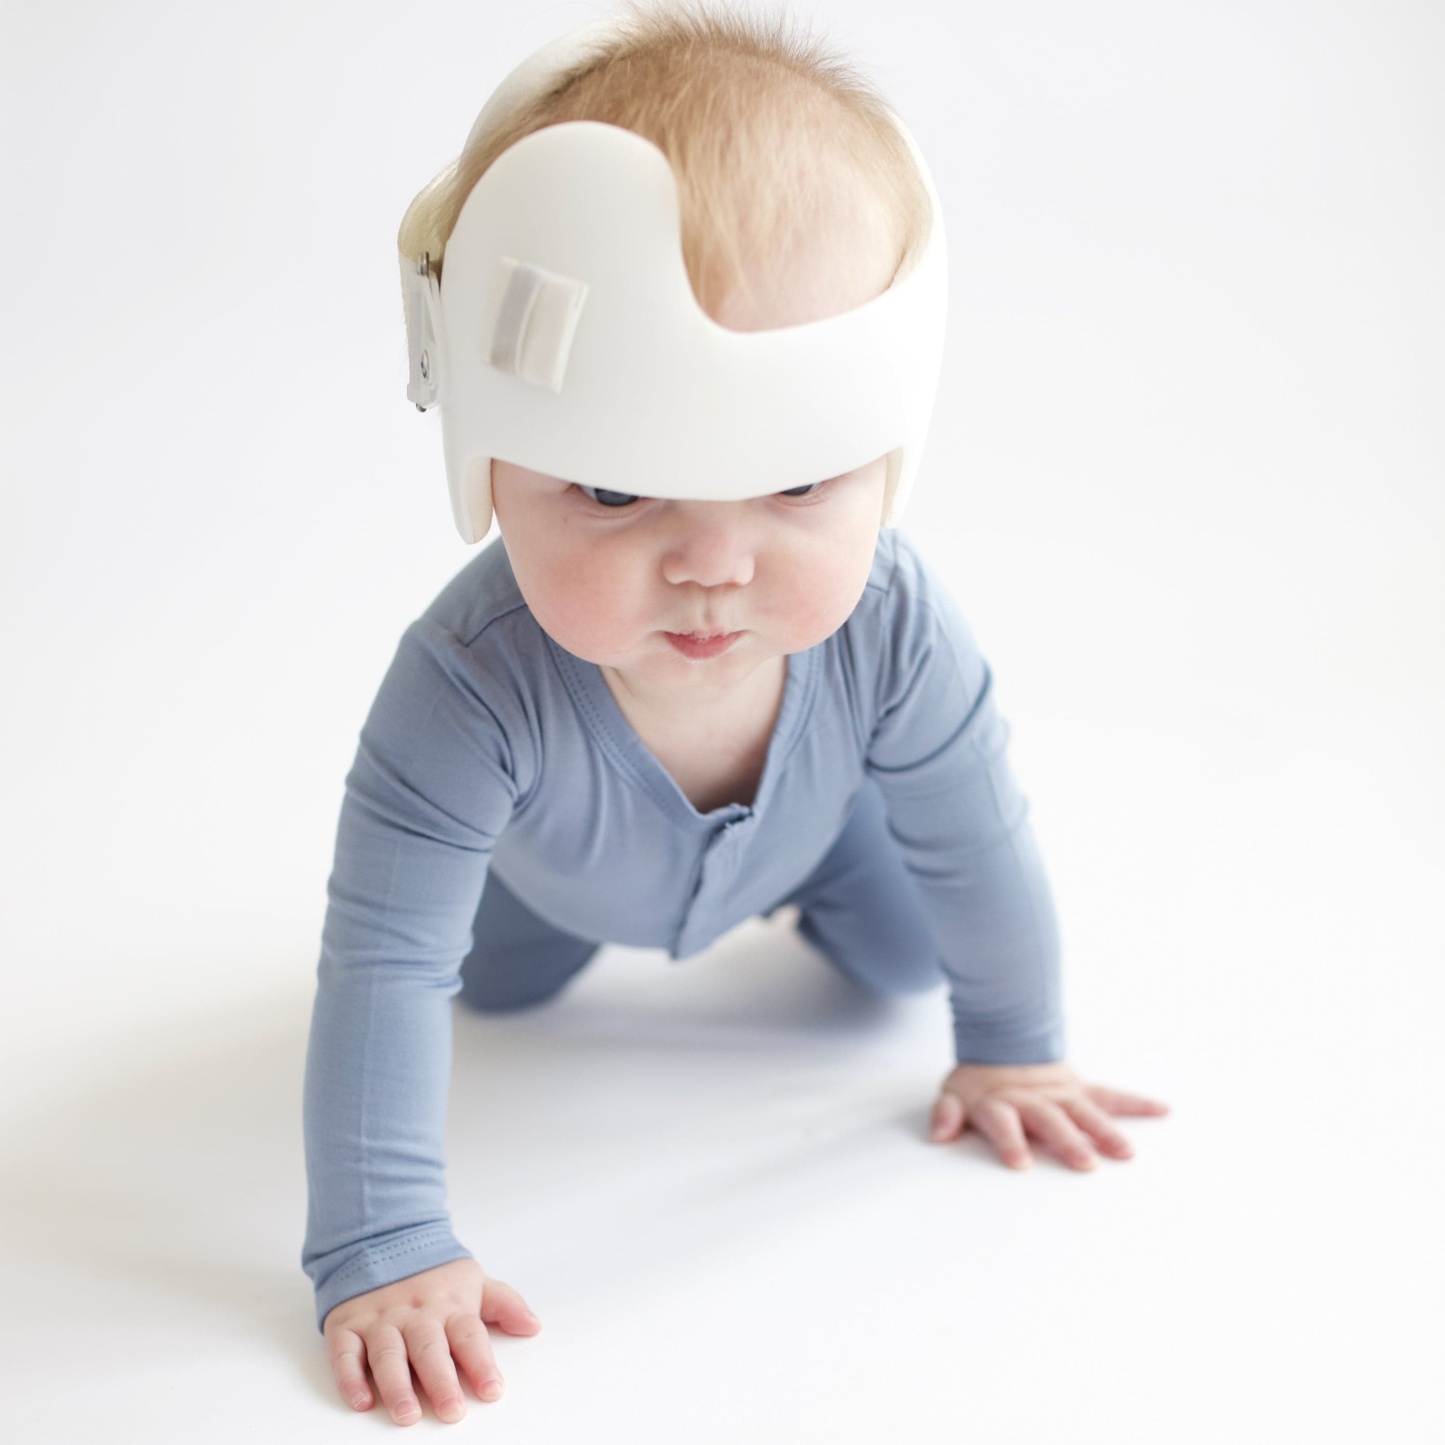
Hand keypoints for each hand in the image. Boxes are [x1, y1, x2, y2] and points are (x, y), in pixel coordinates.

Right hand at [323, 1258, 540, 1425]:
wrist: (381, 1237)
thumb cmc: (431, 1274)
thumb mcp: (471, 1280)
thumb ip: (503, 1303)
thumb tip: (533, 1325)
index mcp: (448, 1304)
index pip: (468, 1335)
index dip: (481, 1364)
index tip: (493, 1391)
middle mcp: (414, 1313)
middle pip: (429, 1348)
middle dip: (441, 1381)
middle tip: (452, 1411)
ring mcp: (379, 1319)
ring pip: (388, 1354)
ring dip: (397, 1385)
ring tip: (408, 1414)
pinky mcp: (346, 1325)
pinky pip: (345, 1353)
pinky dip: (350, 1378)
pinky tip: (361, 1401)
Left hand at [928, 1060, 1168, 1170]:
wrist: (1003, 1044)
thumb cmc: (980, 1083)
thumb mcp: (954, 1093)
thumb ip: (946, 1113)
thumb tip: (939, 1133)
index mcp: (1001, 1102)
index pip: (1004, 1122)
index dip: (1010, 1140)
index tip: (1020, 1163)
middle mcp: (1035, 1099)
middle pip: (1050, 1120)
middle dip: (1067, 1141)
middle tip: (1085, 1164)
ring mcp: (1061, 1093)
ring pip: (1084, 1111)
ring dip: (1105, 1130)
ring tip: (1125, 1152)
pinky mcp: (1081, 1089)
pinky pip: (1111, 1095)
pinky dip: (1136, 1103)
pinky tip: (1162, 1109)